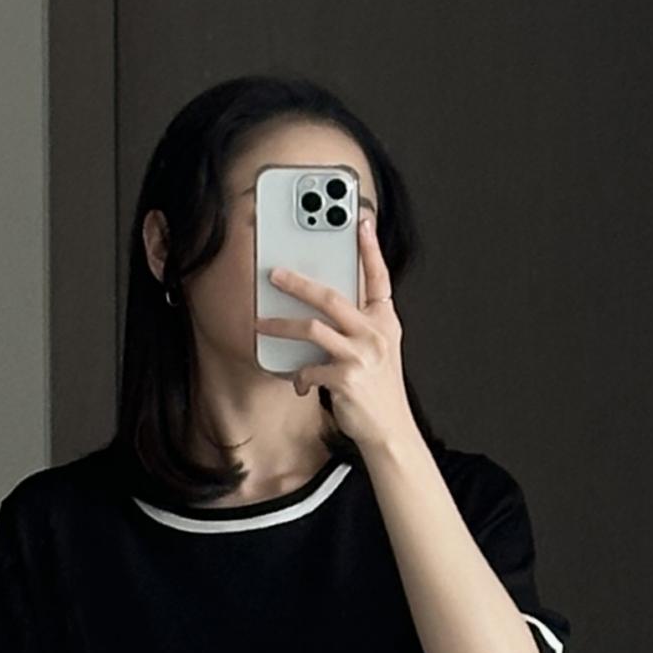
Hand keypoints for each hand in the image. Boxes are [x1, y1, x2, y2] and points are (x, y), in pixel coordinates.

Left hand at [253, 211, 416, 452]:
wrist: (390, 431)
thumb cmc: (379, 392)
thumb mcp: (378, 352)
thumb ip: (359, 327)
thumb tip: (322, 313)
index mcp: (385, 321)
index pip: (379, 277)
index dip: (370, 248)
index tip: (361, 221)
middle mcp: (375, 334)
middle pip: (331, 297)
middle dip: (299, 283)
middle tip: (275, 274)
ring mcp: (361, 355)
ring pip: (312, 328)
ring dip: (282, 325)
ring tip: (262, 324)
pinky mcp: (346, 378)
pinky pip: (309, 368)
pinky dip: (299, 376)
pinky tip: (300, 382)